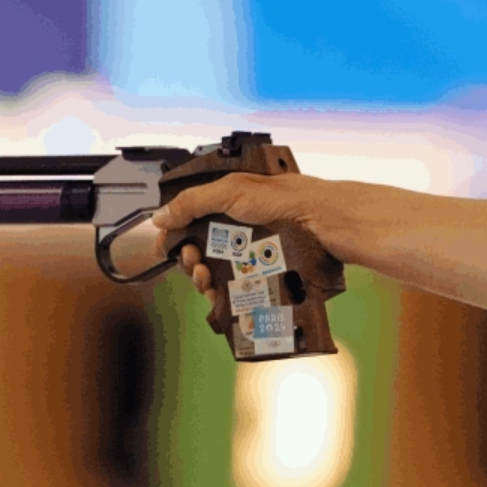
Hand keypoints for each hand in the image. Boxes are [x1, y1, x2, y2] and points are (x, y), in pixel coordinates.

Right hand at [151, 172, 311, 293]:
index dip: (175, 236)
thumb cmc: (287, 200)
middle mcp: (238, 229)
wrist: (325, 223)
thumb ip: (192, 202)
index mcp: (228, 204)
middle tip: (193, 264)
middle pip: (201, 251)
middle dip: (189, 260)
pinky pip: (238, 288)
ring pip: (217, 273)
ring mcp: (252, 253)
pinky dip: (224, 294)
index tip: (166, 249)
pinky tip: (220, 295)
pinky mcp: (265, 273)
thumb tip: (160, 217)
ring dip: (203, 279)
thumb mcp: (231, 191)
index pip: (191, 221)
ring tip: (206, 280)